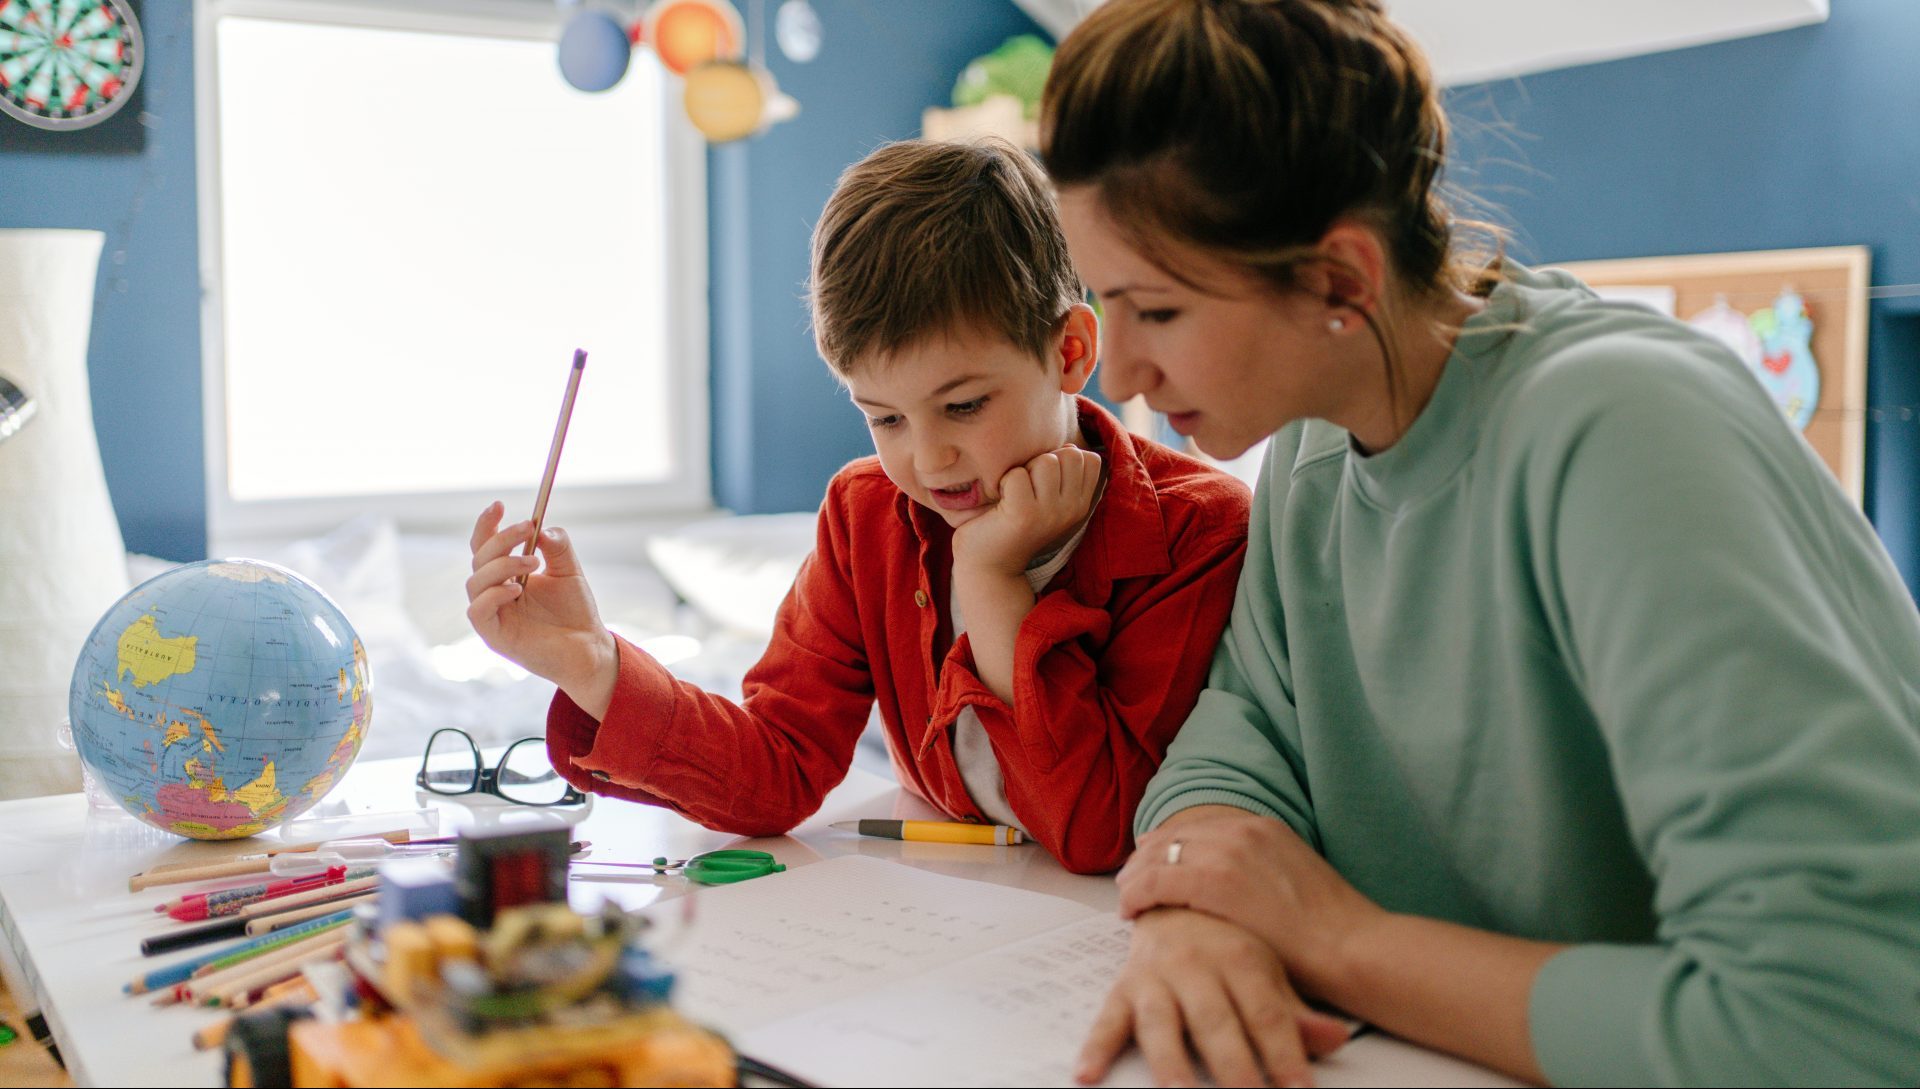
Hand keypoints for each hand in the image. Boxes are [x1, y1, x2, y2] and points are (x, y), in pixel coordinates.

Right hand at [466, 501, 616, 713]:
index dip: (486, 525)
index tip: (499, 505)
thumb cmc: (575, 611)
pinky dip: (494, 594)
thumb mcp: (569, 570)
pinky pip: (478, 611)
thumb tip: (542, 527)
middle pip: (479, 559)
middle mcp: (494, 593)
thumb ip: (557, 546)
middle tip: (528, 528)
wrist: (589, 647)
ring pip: (475, 582)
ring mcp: (492, 615)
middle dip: (501, 539)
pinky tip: (517, 588)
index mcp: (506, 576)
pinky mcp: (494, 636)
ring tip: (533, 562)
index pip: (485, 546)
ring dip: (502, 564)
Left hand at [951, 445, 1101, 576]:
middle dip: (1044, 461)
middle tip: (1026, 486)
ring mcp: (1050, 513)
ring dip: (1025, 470)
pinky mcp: (1025, 514)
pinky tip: (1001, 500)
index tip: (1044, 480)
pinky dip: (1004, 481)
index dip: (1064, 459)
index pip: (1090, 459)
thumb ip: (1063, 474)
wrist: (989, 566)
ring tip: (1014, 493)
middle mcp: (1071, 510)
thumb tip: (1068, 446)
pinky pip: (1018, 474)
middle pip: (1070, 455)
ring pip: (1047, 461)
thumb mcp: (1048, 499)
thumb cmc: (1014, 524)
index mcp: (1080, 505)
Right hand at [1078, 908, 1350, 1087]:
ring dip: (1169, 1062)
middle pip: (1217, 1023)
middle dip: (1234, 1067)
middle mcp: (1197, 964)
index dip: (1285, 1054)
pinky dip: (1095, 1046)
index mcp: (1241, 957)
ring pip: (1162, 1022)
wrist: (1175, 886)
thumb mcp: (1268, 968)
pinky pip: (1107, 1017)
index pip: (1267, 1014)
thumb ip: (1297, 1012)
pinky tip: (1086, 1072)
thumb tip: (1337, 1039)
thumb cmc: (1227, 938)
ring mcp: (1157, 974)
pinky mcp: (1125, 984)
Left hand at [1120, 809, 1385, 998]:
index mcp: (1263, 827)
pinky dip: (1137, 895)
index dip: (1165, 846)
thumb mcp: (1293, 880)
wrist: (1353, 947)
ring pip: (1158, 857)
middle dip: (1144, 859)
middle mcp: (1243, 830)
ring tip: (1125, 899)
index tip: (1148, 863)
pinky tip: (1130, 912)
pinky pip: (1157, 882)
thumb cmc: (1330, 931)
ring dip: (1135, 878)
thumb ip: (1259, 871)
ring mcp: (1229, 852)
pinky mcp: (1216, 882)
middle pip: (1172, 837)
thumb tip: (1232, 883)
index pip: (1196, 828)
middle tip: (1127, 881)